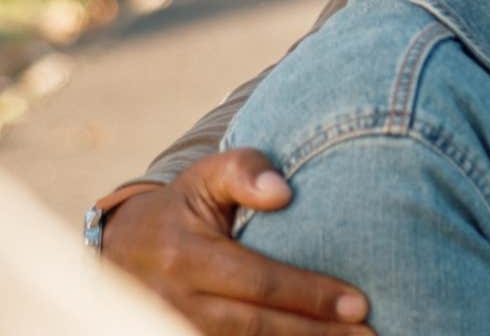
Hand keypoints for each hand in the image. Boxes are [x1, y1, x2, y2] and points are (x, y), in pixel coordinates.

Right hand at [102, 149, 373, 334]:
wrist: (119, 248)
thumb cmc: (181, 206)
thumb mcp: (206, 176)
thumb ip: (245, 170)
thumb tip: (284, 192)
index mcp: (185, 255)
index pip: (259, 282)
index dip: (311, 294)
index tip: (360, 302)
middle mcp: (174, 300)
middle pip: (255, 325)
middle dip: (316, 332)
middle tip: (370, 333)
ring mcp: (171, 325)